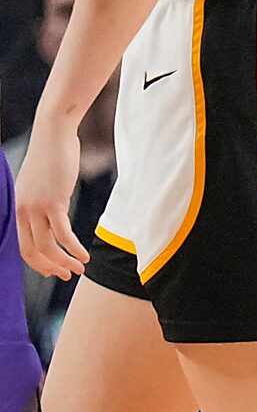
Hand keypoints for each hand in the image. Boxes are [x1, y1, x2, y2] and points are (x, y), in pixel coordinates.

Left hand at [16, 121, 83, 281]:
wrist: (53, 135)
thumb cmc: (51, 158)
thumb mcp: (41, 185)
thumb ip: (43, 204)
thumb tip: (55, 218)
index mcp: (17, 209)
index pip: (23, 246)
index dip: (39, 263)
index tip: (55, 271)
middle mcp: (22, 211)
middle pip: (32, 251)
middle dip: (50, 267)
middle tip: (67, 276)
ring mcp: (35, 208)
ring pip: (47, 246)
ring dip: (64, 262)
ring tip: (80, 268)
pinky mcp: (52, 202)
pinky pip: (63, 234)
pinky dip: (74, 249)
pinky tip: (85, 256)